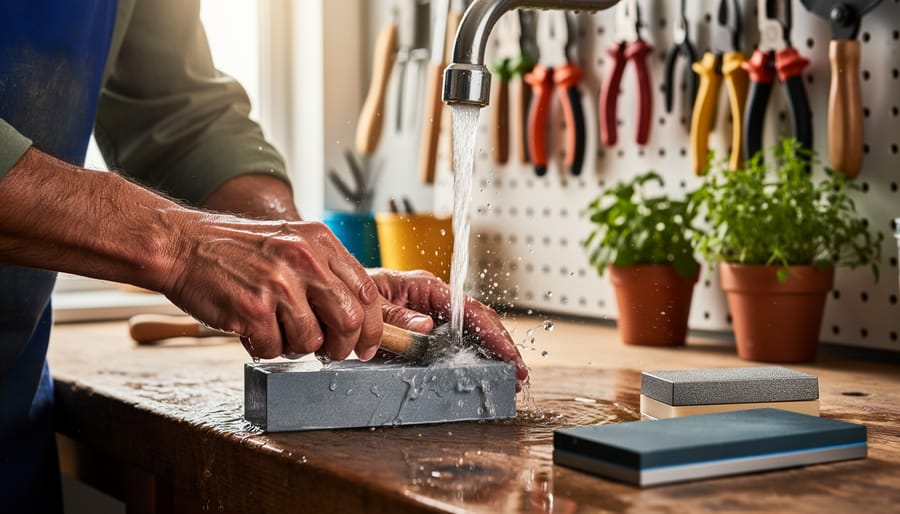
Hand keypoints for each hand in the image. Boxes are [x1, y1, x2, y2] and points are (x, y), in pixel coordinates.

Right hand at [162, 216, 383, 361]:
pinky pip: (275, 349)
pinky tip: (252, 329)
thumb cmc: (236, 249)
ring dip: (296, 347)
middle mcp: (304, 259)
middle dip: (343, 346)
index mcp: (319, 241)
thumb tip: (355, 314)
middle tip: (331, 353)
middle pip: (349, 320)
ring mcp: (279, 284)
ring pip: (312, 341)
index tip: (367, 345)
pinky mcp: (254, 309)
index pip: (366, 291)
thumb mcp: (290, 241)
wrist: (181, 245)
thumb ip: (323, 270)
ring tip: (276, 330)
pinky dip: (266, 348)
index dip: (373, 326)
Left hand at [367, 268, 528, 387]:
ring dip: (490, 354)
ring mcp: (431, 314)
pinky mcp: (425, 329)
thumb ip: (396, 316)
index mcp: (424, 287)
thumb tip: (426, 326)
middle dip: (501, 346)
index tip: (509, 355)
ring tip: (507, 377)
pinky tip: (482, 371)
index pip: (469, 310)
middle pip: (478, 320)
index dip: (493, 334)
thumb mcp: (371, 305)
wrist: (335, 298)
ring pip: (470, 332)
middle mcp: (433, 299)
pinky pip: (453, 342)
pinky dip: (471, 355)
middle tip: (518, 374)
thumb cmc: (351, 295)